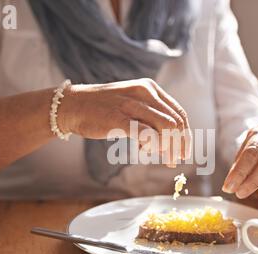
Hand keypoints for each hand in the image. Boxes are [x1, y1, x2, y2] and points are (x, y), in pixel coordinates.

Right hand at [59, 78, 191, 164]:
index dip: (185, 135)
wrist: (72, 105)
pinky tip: (146, 151)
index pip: (179, 113)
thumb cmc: (103, 109)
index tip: (185, 151)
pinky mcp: (118, 119)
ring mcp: (131, 105)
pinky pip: (146, 134)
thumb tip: (169, 140)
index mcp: (150, 88)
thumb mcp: (131, 105)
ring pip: (166, 128)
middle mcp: (144, 93)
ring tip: (165, 158)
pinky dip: (153, 146)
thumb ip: (150, 117)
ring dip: (170, 148)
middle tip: (177, 160)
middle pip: (176, 122)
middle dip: (180, 145)